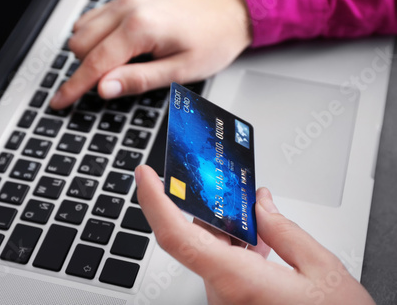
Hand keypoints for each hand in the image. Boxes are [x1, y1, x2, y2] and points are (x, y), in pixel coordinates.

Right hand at [50, 0, 250, 108]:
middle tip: (103, 88)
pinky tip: (117, 49)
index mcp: (140, 28)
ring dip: (88, 52)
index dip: (74, 87)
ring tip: (116, 68)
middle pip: (80, 44)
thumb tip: (104, 88)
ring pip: (83, 28)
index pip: (94, 63)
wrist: (231, 11)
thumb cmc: (213, 40)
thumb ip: (138, 80)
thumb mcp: (180, 71)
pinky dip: (95, 36)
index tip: (59, 101)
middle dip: (84, 70)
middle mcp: (128, 8)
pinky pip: (96, 17)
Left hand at [134, 165, 374, 304]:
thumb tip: (262, 205)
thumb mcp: (321, 270)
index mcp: (238, 281)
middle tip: (226, 186)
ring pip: (210, 254)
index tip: (146, 175)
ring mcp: (225, 303)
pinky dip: (234, 250)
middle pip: (196, 239)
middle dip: (209, 210)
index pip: (177, 236)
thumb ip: (285, 232)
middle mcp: (223, 295)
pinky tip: (258, 243)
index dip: (155, 202)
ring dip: (227, 231)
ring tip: (255, 215)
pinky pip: (222, 270)